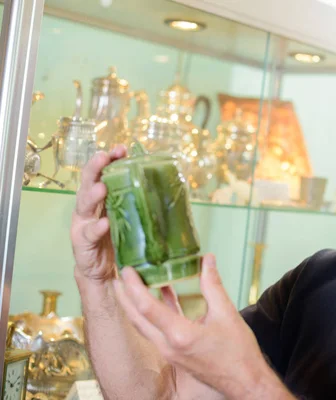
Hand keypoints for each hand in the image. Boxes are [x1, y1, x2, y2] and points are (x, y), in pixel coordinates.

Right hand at [71, 146, 126, 283]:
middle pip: (89, 182)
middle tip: (104, 157)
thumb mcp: (129, 218)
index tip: (121, 149)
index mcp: (101, 198)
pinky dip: (96, 228)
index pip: (104, 173)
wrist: (102, 271)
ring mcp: (83, 224)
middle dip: (95, 168)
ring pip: (84, 204)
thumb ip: (139, 203)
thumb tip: (168, 186)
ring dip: (93, 194)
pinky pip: (89, 234)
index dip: (110, 160)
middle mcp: (89, 207)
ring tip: (102, 187)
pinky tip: (104, 223)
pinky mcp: (82, 244)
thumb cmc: (117, 240)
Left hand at [113, 254, 293, 399]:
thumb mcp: (227, 314)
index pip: (147, 308)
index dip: (134, 286)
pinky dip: (154, 312)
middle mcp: (169, 346)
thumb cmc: (239, 353)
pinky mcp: (175, 353)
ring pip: (144, 325)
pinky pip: (157, 330)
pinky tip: (161, 294)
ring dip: (135, 305)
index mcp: (180, 335)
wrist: (245, 382)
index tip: (127, 270)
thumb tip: (206, 260)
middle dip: (124, 296)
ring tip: (131, 284)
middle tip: (117, 275)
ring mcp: (170, 352)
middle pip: (137, 318)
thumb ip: (212, 285)